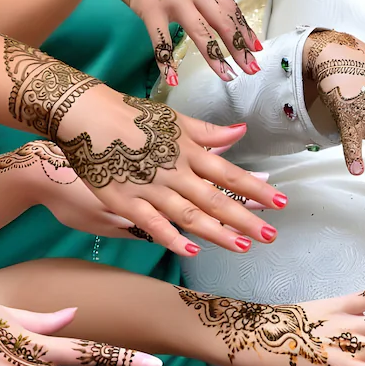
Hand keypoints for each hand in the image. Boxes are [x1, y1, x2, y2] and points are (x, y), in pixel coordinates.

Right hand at [0, 141, 271, 244]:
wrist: (83, 115)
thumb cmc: (131, 116)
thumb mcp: (173, 120)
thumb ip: (208, 133)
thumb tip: (240, 132)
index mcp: (188, 150)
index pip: (229, 173)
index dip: (256, 189)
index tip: (281, 203)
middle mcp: (174, 170)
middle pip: (215, 198)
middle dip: (245, 218)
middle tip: (271, 235)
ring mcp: (149, 188)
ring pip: (189, 213)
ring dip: (216, 231)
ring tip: (242, 247)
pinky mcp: (124, 201)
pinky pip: (151, 222)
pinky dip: (171, 236)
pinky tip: (191, 250)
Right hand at [18, 0, 260, 84]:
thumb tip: (216, 15)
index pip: (230, 8)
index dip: (244, 29)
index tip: (257, 48)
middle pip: (223, 21)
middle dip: (239, 47)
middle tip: (252, 69)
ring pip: (200, 32)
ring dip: (215, 57)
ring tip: (227, 76)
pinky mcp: (149, 8)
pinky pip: (160, 39)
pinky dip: (166, 61)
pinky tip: (172, 79)